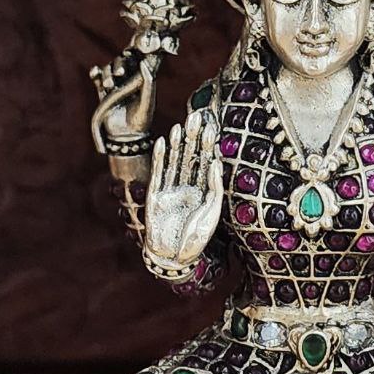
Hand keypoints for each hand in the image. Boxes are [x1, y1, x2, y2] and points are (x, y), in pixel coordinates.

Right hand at [90, 50, 158, 150]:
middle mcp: (129, 80)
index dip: (135, 54)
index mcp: (142, 79)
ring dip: (108, 73)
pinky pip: (98, 78)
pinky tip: (95, 72)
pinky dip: (96, 73)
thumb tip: (144, 63)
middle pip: (122, 62)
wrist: (126, 136)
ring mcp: (116, 85)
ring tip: (109, 85)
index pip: (138, 60)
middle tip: (120, 74)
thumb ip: (148, 83)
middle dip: (119, 65)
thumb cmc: (141, 120)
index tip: (133, 52)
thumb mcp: (147, 101)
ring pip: (109, 69)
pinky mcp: (104, 92)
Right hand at [144, 109, 223, 266]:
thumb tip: (216, 162)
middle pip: (190, 157)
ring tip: (179, 126)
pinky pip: (159, 173)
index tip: (210, 126)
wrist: (174, 256)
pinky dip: (160, 158)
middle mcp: (188, 188)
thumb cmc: (196, 237)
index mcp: (203, 191)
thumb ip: (214, 187)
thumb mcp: (212, 211)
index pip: (206, 162)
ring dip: (176, 144)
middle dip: (192, 138)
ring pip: (175, 162)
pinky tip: (162, 143)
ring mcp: (171, 190)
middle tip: (195, 117)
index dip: (207, 145)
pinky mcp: (156, 195)